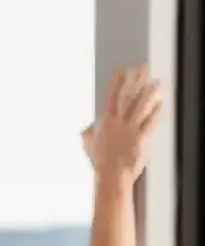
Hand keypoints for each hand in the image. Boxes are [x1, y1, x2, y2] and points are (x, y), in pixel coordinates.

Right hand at [82, 66, 162, 182]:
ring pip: (141, 106)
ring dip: (150, 92)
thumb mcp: (90, 147)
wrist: (112, 176)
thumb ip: (88, 135)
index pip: (111, 97)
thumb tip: (85, 130)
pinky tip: (160, 103)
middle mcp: (118, 123)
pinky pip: (150, 122)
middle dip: (136, 81)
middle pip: (128, 97)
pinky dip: (156, 112)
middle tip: (142, 68)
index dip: (117, 82)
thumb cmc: (101, 164)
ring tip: (156, 83)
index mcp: (105, 123)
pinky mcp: (141, 138)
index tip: (122, 71)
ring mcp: (130, 130)